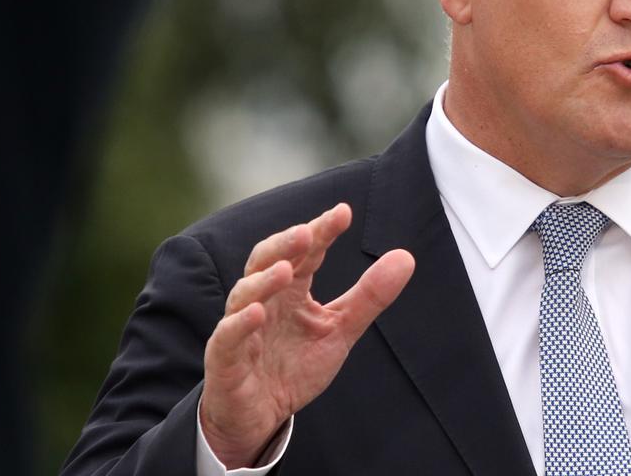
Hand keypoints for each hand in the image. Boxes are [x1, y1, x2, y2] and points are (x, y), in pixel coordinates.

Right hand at [199, 203, 414, 467]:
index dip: (320, 232)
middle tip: (308, 233)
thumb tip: (406, 257)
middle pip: (266, 262)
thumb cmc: (293, 366)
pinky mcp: (224, 360)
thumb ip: (369, 296)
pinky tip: (255, 313)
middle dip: (285, 245)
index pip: (305, 254)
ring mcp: (239, 328)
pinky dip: (239, 324)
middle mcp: (262, 301)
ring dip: (264, 281)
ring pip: (244, 295)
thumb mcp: (339, 330)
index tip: (343, 213)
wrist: (259, 417)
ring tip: (287, 270)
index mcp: (290, 291)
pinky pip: (227, 338)